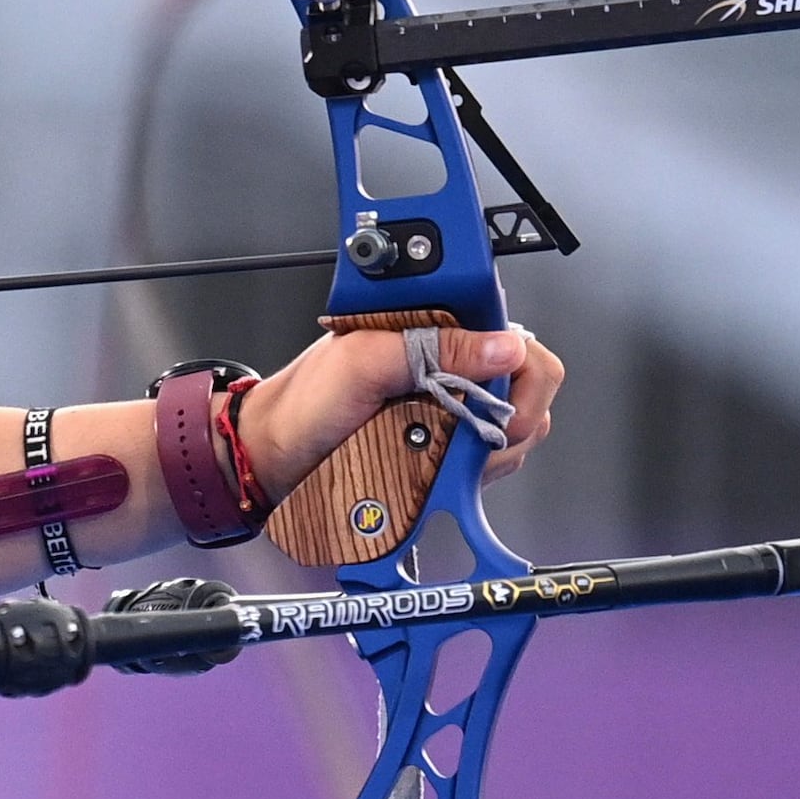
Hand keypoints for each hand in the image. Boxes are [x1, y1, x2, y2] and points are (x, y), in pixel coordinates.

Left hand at [240, 314, 565, 499]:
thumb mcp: (362, 363)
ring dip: (488, 453)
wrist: (272, 456)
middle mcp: (454, 361)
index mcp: (439, 324)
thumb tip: (502, 347)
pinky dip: (474, 474)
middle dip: (508, 421)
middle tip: (466, 437)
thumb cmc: (302, 402)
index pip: (517, 337)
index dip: (521, 372)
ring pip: (514, 431)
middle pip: (527, 387)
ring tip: (440, 454)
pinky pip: (489, 462)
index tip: (498, 404)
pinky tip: (441, 473)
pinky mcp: (446, 445)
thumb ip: (433, 347)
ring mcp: (454, 406)